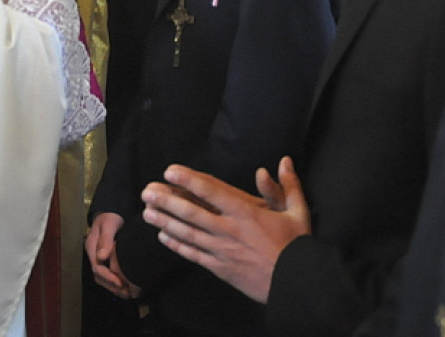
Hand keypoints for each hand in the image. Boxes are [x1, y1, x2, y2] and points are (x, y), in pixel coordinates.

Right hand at [86, 212, 140, 298]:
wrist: (111, 212)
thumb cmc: (110, 216)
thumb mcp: (109, 224)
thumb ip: (105, 239)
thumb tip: (102, 257)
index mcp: (91, 247)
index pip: (97, 268)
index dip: (109, 278)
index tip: (121, 283)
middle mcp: (93, 254)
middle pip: (99, 276)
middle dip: (112, 286)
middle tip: (127, 293)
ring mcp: (98, 257)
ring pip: (103, 277)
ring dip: (114, 286)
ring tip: (128, 293)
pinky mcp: (105, 259)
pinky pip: (108, 273)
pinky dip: (116, 281)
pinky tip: (126, 285)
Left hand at [140, 157, 310, 302]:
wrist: (296, 284)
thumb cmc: (296, 246)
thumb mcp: (297, 212)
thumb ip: (288, 185)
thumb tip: (284, 160)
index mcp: (245, 212)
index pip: (211, 191)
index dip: (188, 180)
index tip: (169, 171)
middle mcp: (229, 230)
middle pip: (191, 212)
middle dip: (167, 201)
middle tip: (147, 192)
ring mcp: (222, 250)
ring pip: (187, 234)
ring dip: (165, 222)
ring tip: (146, 212)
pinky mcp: (220, 268)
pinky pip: (193, 255)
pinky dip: (177, 246)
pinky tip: (163, 237)